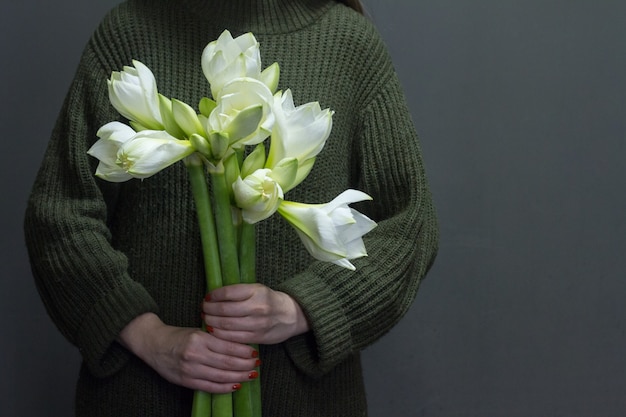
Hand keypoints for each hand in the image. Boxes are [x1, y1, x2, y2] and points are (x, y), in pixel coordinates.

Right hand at [118, 313, 258, 392]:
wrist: (153, 343)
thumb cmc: (178, 335)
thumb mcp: (197, 331)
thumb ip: (215, 339)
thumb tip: (239, 346)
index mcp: (200, 338)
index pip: (228, 347)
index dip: (244, 352)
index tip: (255, 353)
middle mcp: (195, 354)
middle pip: (227, 363)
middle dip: (245, 365)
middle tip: (257, 365)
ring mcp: (190, 369)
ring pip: (220, 376)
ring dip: (238, 377)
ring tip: (250, 375)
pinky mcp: (185, 381)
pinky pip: (209, 387)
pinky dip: (224, 388)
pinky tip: (235, 385)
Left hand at [202, 283, 309, 344]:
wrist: (291, 315)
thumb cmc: (269, 300)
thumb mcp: (257, 289)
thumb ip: (238, 292)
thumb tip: (213, 297)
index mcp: (256, 291)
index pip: (228, 293)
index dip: (213, 296)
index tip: (207, 297)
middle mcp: (257, 307)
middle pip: (224, 310)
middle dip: (209, 310)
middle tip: (203, 310)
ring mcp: (257, 324)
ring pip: (227, 325)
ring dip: (212, 323)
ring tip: (206, 319)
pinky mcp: (257, 337)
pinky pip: (233, 338)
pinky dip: (220, 335)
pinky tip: (215, 331)